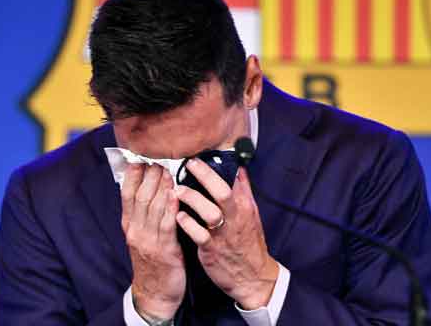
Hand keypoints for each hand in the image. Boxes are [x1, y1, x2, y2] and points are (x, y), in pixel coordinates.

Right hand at [121, 164, 184, 318]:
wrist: (155, 293)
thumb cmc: (153, 259)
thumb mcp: (142, 234)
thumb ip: (145, 211)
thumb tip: (151, 185)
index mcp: (129, 224)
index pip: (127, 193)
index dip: (134, 174)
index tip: (141, 156)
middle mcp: (135, 229)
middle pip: (140, 196)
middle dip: (149, 175)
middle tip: (159, 156)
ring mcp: (148, 240)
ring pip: (152, 207)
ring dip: (161, 186)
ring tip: (168, 168)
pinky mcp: (164, 250)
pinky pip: (166, 225)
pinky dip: (170, 208)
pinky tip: (176, 195)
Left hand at [175, 158, 278, 309]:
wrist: (253, 277)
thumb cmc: (248, 243)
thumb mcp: (251, 214)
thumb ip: (243, 191)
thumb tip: (238, 168)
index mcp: (244, 206)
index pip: (233, 179)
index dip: (216, 165)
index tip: (200, 153)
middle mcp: (235, 217)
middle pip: (222, 191)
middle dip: (205, 175)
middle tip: (188, 164)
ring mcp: (224, 234)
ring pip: (210, 212)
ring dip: (192, 199)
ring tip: (177, 190)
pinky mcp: (212, 250)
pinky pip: (199, 235)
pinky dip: (188, 225)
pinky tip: (178, 216)